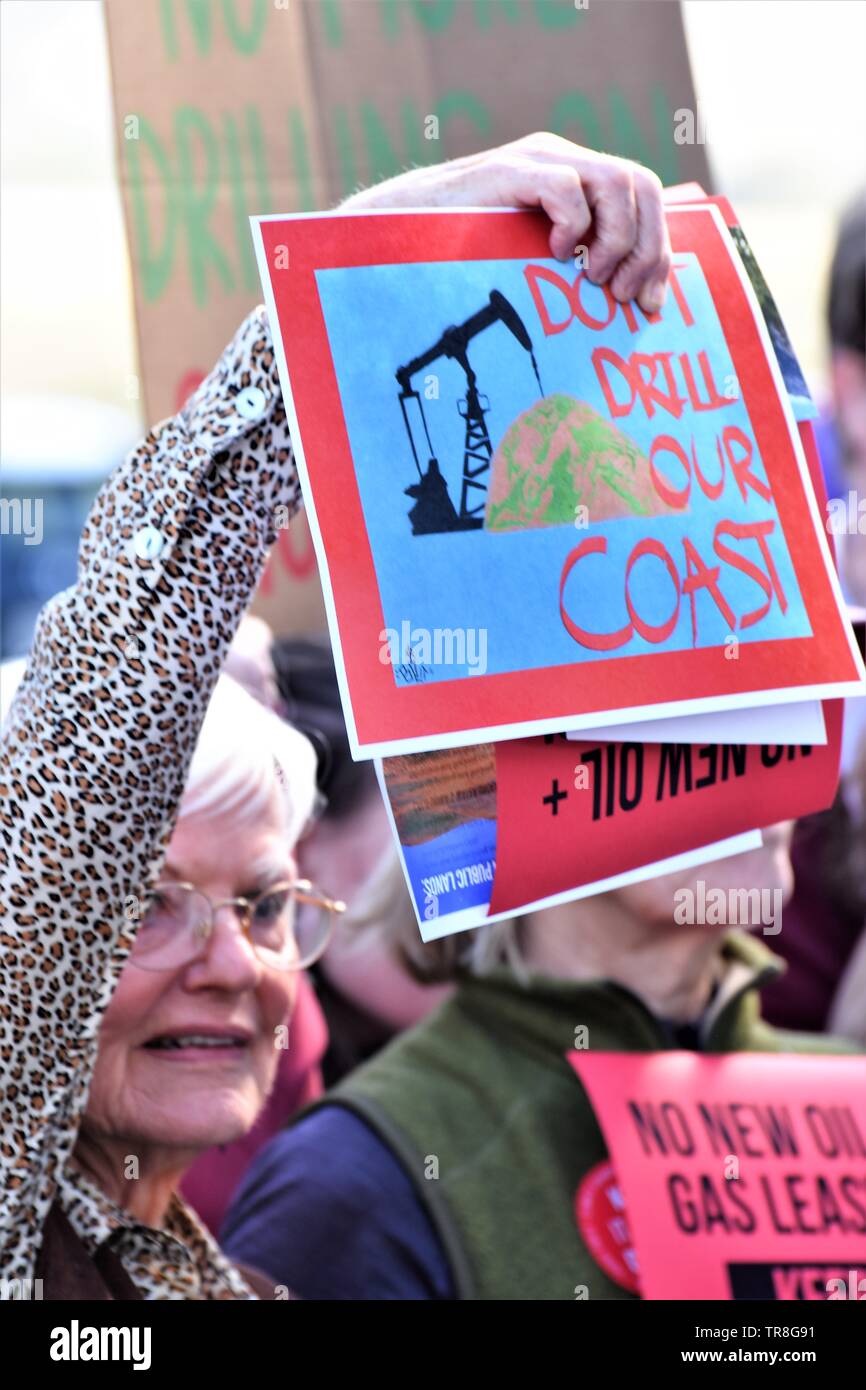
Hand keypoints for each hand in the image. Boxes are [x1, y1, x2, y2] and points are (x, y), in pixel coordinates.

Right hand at [341, 131, 670, 314]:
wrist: (399, 238)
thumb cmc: (463, 262)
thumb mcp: (530, 264)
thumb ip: (573, 268)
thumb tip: (625, 309)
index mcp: (577, 179)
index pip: (645, 197)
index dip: (658, 250)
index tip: (651, 303)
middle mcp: (563, 160)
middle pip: (641, 184)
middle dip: (645, 248)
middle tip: (622, 295)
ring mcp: (538, 160)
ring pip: (616, 182)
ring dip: (616, 240)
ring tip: (592, 277)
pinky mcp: (510, 171)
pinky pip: (567, 187)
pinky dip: (573, 226)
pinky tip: (555, 254)